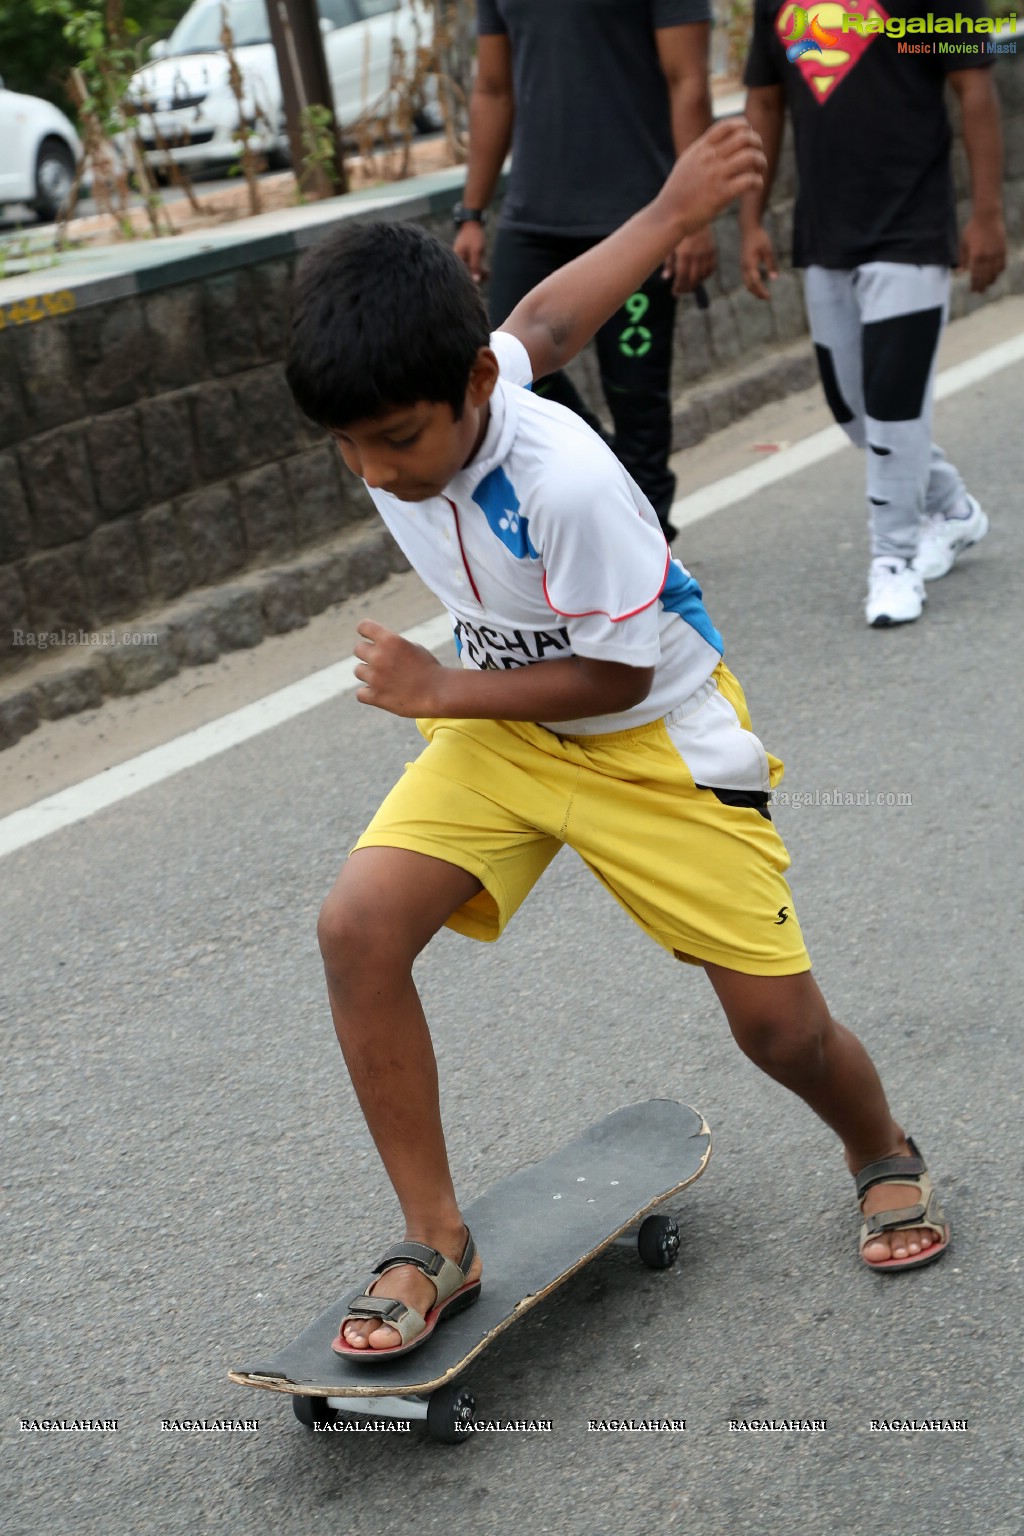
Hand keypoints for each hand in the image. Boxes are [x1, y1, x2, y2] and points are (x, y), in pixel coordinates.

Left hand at [353, 620, 444, 716]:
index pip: (363, 627)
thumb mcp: (413, 648)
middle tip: (381, 662)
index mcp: (390, 640)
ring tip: (385, 679)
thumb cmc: (430, 669)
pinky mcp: (376, 697)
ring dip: (368, 673)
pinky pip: (360, 693)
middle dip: (368, 653)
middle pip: (358, 649)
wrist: (440, 693)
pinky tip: (380, 693)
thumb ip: (392, 646)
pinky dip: (368, 693)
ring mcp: (375, 678)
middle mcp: (379, 657)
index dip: (365, 631)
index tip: (370, 637)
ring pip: (358, 670)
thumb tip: (378, 648)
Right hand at [453, 220, 488, 282]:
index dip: (473, 280)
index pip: (463, 275)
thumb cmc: (473, 236)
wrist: (473, 222)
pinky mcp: (465, 256)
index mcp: (456, 259)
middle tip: (488, 276)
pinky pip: (471, 265)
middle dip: (477, 276)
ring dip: (479, 272)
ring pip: (469, 270)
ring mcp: (461, 258)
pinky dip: (478, 268)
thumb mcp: (476, 251)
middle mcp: (457, 260)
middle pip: (466, 273)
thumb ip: (475, 266)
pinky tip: (486, 271)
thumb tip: (476, 281)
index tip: (483, 280)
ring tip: (489, 274)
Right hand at [659, 118, 764, 236]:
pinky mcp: (722, 194)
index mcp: (701, 149)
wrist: (668, 216)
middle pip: (744, 137)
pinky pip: (749, 181)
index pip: (728, 125)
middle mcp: (710, 158)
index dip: (744, 127)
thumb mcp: (686, 163)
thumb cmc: (677, 193)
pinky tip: (755, 187)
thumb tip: (718, 142)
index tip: (748, 137)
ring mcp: (716, 175)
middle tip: (757, 156)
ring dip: (761, 162)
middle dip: (757, 144)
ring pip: (750, 156)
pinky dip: (758, 182)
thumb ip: (702, 151)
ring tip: (759, 171)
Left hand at [662, 227, 716, 294]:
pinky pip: (712, 268)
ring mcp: (706, 253)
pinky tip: (700, 277)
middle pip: (693, 279)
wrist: (694, 215)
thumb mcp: (671, 245)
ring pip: (703, 275)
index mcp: (684, 254)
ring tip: (690, 285)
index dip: (678, 287)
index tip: (675, 292)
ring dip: (696, 283)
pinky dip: (706, 275)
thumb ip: (669, 262)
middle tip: (682, 291)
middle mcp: (696, 255)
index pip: (682, 277)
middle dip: (687, 288)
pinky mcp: (713, 250)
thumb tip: (666, 277)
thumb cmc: (679, 231)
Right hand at [741, 224, 776, 300]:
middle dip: (757, 293)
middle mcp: (744, 267)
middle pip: (749, 285)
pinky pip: (746, 278)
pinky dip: (752, 284)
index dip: (762, 291)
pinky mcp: (744, 264)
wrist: (749, 229)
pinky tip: (758, 285)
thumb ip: (771, 265)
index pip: (756, 282)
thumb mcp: (768, 250)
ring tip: (763, 294)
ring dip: (754, 290)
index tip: (768, 297)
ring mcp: (743, 266)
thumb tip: (774, 278)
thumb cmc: (760, 238)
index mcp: (750, 264)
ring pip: (746, 283)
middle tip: (766, 298)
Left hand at [959, 211, 1005, 293]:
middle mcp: (987, 257)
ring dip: (991, 280)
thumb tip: (961, 272)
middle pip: (985, 277)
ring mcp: (996, 254)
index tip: (973, 290)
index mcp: (976, 257)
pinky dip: (999, 271)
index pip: (975, 276)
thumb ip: (963, 259)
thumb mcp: (963, 244)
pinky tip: (996, 274)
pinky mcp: (1003, 250)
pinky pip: (1002, 265)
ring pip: (995, 273)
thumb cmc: (973, 229)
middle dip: (982, 286)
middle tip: (980, 292)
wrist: (988, 216)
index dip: (974, 285)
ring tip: (987, 285)